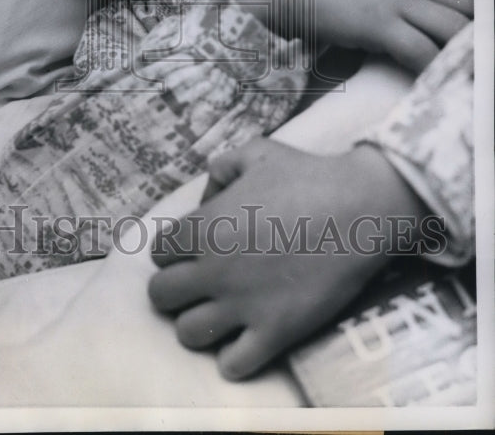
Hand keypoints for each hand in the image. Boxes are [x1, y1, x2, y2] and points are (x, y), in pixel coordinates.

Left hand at [148, 136, 431, 380]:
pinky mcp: (275, 333)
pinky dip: (233, 358)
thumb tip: (206, 195)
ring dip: (198, 324)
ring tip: (218, 314)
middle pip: (161, 296)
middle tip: (200, 284)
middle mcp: (212, 269)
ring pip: (187, 333)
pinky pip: (233, 365)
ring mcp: (242, 305)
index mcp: (202, 226)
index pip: (158, 252)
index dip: (173, 251)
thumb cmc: (307, 175)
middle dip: (175, 289)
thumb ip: (220, 168)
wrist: (359, 208)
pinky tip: (245, 340)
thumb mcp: (255, 152)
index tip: (193, 251)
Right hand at [230, 0, 472, 71]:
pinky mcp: (380, 24)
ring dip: (465, 53)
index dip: (481, 3)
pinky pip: (423, 51)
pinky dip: (436, 69)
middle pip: (473, 4)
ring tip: (468, 76)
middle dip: (480, 30)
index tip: (480, 25)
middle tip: (478, 56)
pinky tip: (437, 82)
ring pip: (457, 28)